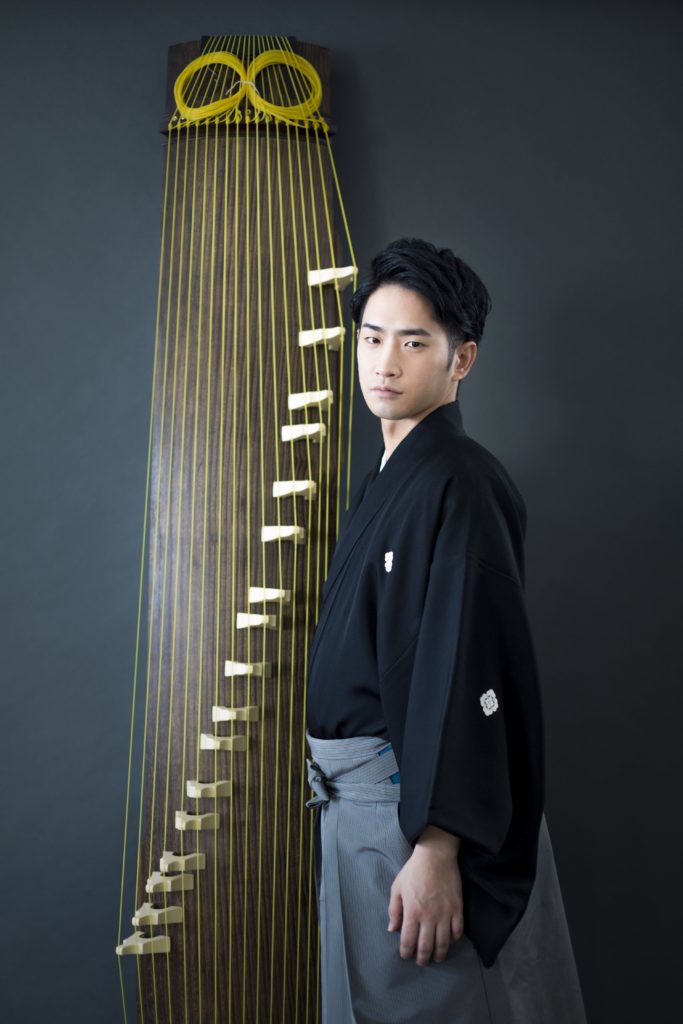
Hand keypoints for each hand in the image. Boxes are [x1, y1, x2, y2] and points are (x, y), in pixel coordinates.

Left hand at [387, 826, 463, 966]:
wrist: (436, 856)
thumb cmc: (413, 871)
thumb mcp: (397, 888)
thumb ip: (394, 910)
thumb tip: (392, 929)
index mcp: (412, 912)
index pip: (408, 941)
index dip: (406, 952)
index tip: (406, 956)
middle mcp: (429, 916)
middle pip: (426, 946)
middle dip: (423, 958)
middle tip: (421, 962)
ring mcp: (445, 913)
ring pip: (443, 943)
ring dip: (439, 954)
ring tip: (436, 958)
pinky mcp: (457, 908)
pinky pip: (458, 930)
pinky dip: (453, 940)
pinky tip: (449, 941)